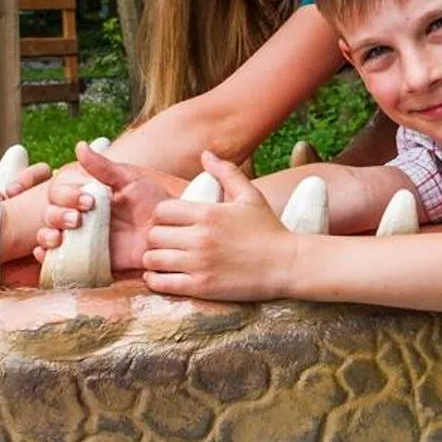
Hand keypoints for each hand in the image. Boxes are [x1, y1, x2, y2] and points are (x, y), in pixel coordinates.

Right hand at [37, 144, 173, 271]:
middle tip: (77, 219)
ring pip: (48, 235)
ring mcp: (79, 238)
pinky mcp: (84, 259)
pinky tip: (45, 254)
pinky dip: (44, 256)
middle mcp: (77, 214)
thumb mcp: (129, 179)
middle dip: (58, 215)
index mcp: (85, 193)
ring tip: (59, 238)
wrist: (167, 231)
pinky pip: (57, 259)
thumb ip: (104, 167)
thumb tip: (80, 146)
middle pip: (50, 212)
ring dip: (46, 235)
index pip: (60, 191)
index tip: (88, 201)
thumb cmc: (150, 201)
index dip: (67, 195)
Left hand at [141, 152, 298, 299]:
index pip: (162, 211)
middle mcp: (200, 237)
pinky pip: (162, 283)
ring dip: (154, 260)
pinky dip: (155, 280)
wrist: (287, 265)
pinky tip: (161, 277)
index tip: (171, 224)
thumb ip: (226, 172)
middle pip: (154, 235)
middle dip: (157, 238)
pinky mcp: (201, 286)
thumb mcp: (250, 195)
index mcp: (208, 213)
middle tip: (166, 243)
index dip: (163, 217)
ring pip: (153, 259)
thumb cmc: (269, 229)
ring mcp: (199, 263)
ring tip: (164, 260)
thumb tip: (206, 154)